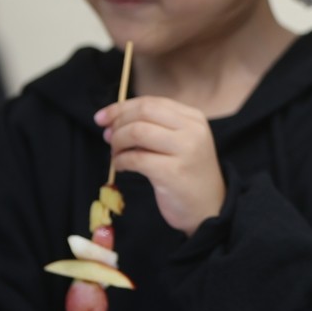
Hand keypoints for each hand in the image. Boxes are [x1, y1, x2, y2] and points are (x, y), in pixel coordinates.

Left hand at [95, 96, 225, 235]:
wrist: (209, 208)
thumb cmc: (188, 174)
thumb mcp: (181, 142)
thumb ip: (157, 126)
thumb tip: (113, 119)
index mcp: (194, 118)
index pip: (151, 102)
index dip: (121, 107)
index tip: (102, 117)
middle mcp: (193, 130)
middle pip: (144, 112)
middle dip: (118, 122)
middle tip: (107, 136)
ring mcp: (185, 150)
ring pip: (137, 132)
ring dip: (118, 141)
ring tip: (116, 153)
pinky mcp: (173, 172)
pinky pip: (135, 158)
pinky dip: (121, 161)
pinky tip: (121, 166)